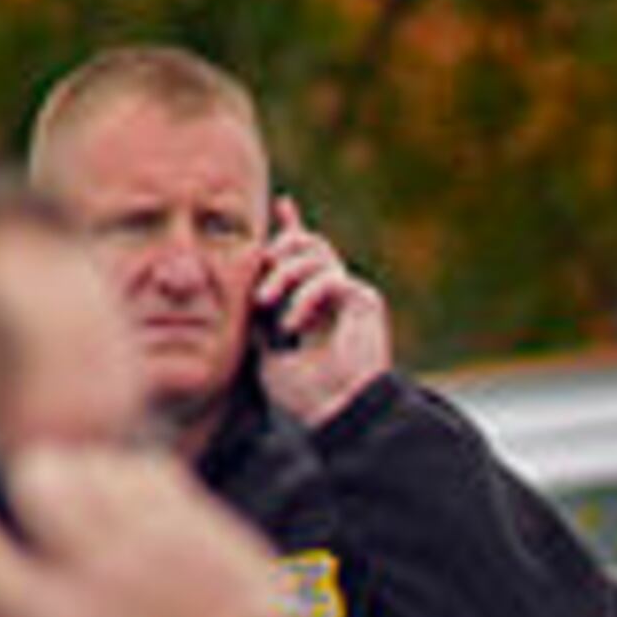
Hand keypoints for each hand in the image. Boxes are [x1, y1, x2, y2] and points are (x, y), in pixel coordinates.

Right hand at [0, 445, 298, 616]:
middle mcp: (93, 571)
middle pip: (33, 472)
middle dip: (29, 483)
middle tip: (43, 513)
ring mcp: (150, 538)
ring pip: (87, 461)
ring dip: (80, 478)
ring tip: (93, 517)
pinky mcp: (194, 516)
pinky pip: (139, 465)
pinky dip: (129, 481)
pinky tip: (134, 516)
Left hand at [253, 196, 390, 423]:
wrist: (333, 412)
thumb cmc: (301, 393)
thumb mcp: (264, 349)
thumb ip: (259, 316)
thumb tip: (250, 286)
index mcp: (312, 304)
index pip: (303, 258)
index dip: (294, 228)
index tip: (283, 204)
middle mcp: (334, 296)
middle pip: (309, 243)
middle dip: (279, 249)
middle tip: (259, 283)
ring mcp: (351, 297)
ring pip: (317, 253)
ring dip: (285, 273)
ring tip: (267, 303)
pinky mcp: (365, 301)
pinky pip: (331, 277)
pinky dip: (307, 296)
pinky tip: (297, 324)